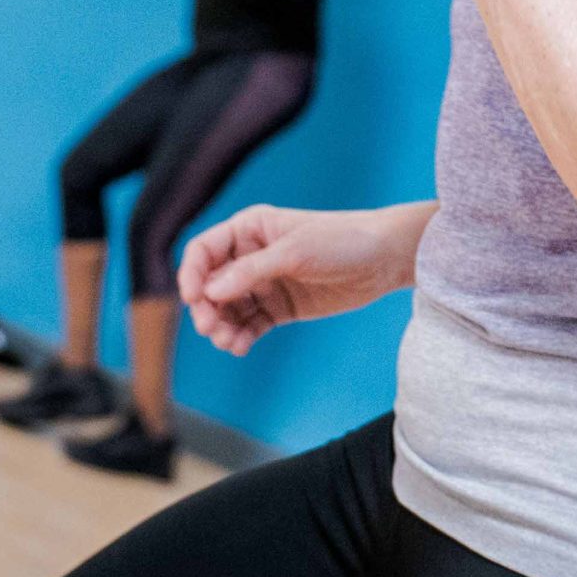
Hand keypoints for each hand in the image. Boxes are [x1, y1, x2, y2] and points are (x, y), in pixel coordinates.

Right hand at [179, 205, 410, 355]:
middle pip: (210, 285)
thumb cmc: (343, 240)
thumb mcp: (295, 251)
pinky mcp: (280, 308)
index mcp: (250, 229)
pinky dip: (240, 337)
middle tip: (212, 328)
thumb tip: (210, 291)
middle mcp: (252, 256)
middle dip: (205, 308)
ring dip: (221, 327)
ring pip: (227, 310)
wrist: (385, 259)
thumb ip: (252, 270)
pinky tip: (241, 346)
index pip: (204, 250)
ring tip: (230, 342)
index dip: (191, 274)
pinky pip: (250, 325)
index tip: (194, 299)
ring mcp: (265, 284)